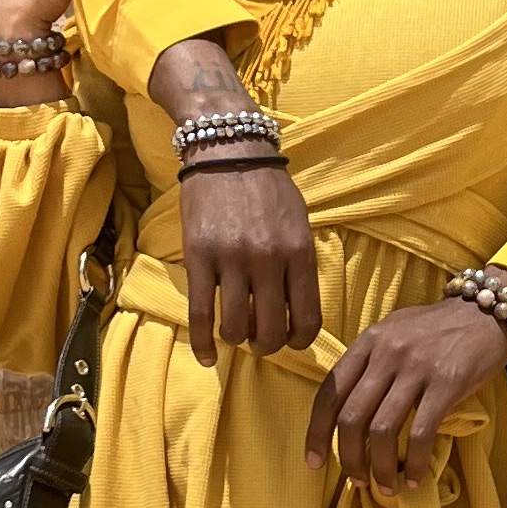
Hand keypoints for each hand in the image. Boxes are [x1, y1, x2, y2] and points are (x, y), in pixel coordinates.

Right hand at [183, 159, 321, 362]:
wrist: (229, 151)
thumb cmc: (268, 188)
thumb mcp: (299, 223)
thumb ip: (299, 265)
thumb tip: (297, 311)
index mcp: (299, 253)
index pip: (307, 319)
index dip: (299, 341)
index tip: (290, 341)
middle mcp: (269, 260)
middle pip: (271, 330)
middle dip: (267, 345)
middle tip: (260, 341)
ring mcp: (232, 260)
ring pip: (236, 327)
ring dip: (236, 339)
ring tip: (235, 334)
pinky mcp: (199, 258)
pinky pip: (201, 314)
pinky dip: (204, 344)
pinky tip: (207, 356)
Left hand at [305, 297, 506, 497]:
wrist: (488, 311)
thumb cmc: (439, 328)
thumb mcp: (395, 333)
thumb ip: (370, 364)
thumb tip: (350, 415)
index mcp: (368, 342)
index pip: (329, 393)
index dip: (316, 433)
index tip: (314, 461)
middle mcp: (386, 353)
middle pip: (351, 418)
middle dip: (349, 459)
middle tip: (357, 481)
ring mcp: (416, 368)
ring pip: (382, 431)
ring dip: (380, 468)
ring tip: (386, 487)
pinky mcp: (446, 383)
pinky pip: (420, 433)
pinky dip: (415, 463)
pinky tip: (416, 477)